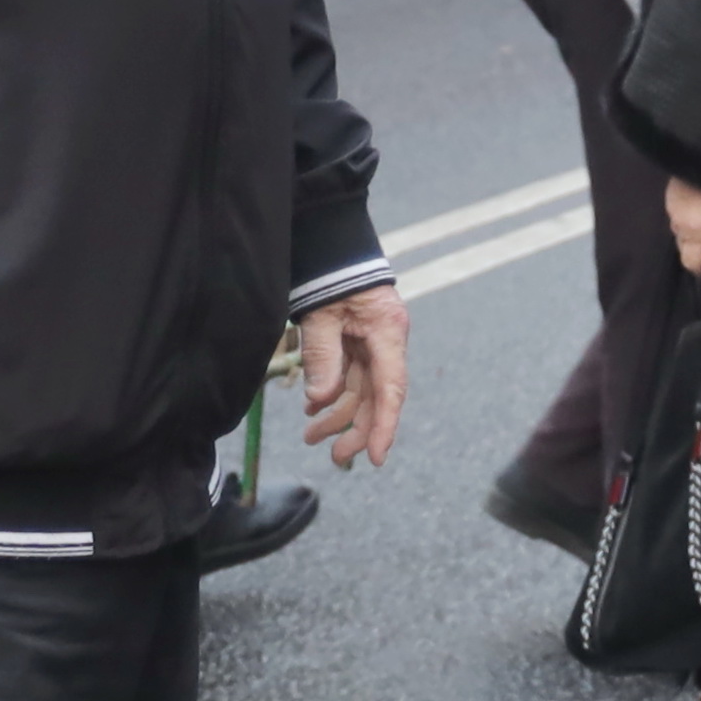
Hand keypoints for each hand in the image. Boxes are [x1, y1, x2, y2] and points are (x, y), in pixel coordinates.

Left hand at [294, 285, 406, 468]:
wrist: (332, 242)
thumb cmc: (330, 273)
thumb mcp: (320, 314)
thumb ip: (322, 356)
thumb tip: (320, 399)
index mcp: (386, 333)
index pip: (390, 390)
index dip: (384, 427)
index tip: (375, 458)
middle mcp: (387, 342)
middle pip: (377, 397)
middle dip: (356, 428)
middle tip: (334, 456)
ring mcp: (374, 342)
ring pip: (362, 390)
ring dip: (338, 414)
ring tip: (310, 435)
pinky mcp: (360, 340)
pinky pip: (351, 376)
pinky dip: (332, 393)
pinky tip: (312, 408)